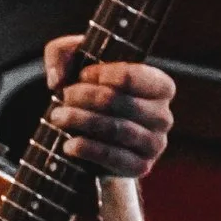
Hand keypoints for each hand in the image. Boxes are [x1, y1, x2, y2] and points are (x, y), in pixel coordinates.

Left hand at [41, 35, 176, 178]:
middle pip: (120, 102)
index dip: (100, 74)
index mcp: (161, 86)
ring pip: (117, 129)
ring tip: (58, 117)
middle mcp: (163, 115)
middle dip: (85, 97)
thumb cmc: (91, 91)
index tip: (80, 76)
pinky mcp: (140, 167)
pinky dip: (89, 150)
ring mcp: (155, 144)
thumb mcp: (76, 62)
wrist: (96, 137)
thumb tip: (57, 80)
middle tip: (64, 96)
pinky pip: (114, 158)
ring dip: (82, 121)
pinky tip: (69, 145)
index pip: (131, 76)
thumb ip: (61, 53)